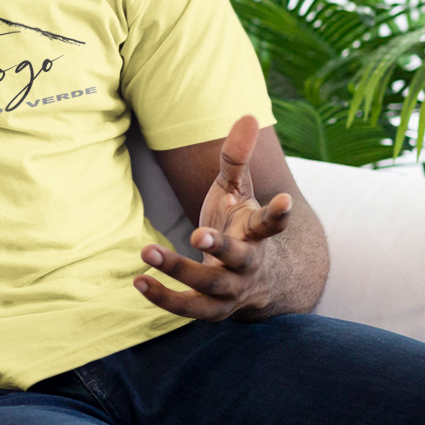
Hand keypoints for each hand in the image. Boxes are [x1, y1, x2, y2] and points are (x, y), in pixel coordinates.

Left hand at [134, 114, 292, 320]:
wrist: (254, 283)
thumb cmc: (239, 226)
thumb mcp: (237, 191)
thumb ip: (237, 157)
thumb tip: (248, 115)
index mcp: (257, 234)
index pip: (272, 224)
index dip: (280, 214)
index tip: (285, 200)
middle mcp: (249, 264)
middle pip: (238, 258)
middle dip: (219, 246)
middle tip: (197, 233)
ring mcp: (232, 290)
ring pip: (210, 286)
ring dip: (180, 271)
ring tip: (147, 252)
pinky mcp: (212, 309)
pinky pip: (189, 309)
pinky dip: (165, 298)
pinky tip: (139, 281)